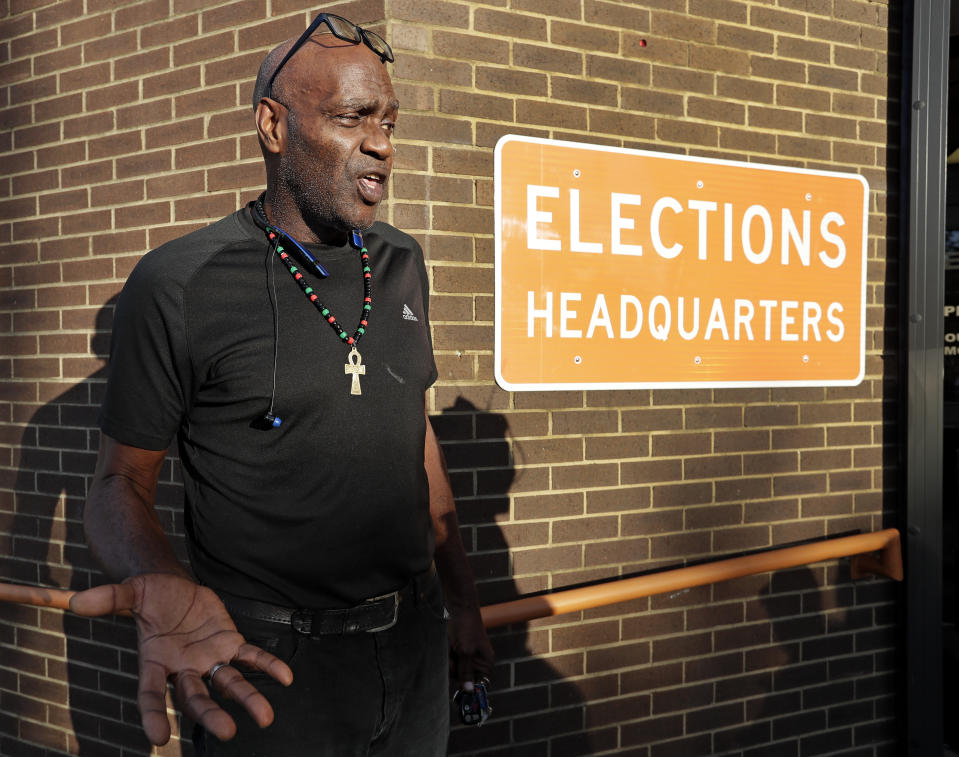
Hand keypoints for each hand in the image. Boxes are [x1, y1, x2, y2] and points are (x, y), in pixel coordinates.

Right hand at [69, 573, 293, 745]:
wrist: (172, 586)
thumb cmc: (149, 595)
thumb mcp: (131, 591)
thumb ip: (110, 598)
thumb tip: (77, 602)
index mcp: (155, 662)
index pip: (152, 693)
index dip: (154, 714)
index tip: (157, 739)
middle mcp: (183, 667)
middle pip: (197, 696)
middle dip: (211, 715)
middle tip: (228, 733)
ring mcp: (208, 658)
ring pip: (229, 683)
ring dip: (248, 699)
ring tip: (266, 718)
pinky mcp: (229, 643)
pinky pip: (251, 657)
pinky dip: (268, 666)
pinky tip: (286, 678)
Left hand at [447, 603, 494, 688]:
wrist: (459, 607)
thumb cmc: (466, 627)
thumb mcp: (465, 651)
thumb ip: (466, 672)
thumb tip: (469, 691)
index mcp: (486, 664)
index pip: (480, 686)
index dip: (471, 690)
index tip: (459, 693)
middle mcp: (478, 663)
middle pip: (464, 680)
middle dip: (456, 671)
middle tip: (454, 656)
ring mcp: (468, 658)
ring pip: (455, 671)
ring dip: (449, 662)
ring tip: (451, 648)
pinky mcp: (459, 652)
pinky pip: (450, 662)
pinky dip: (447, 656)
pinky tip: (449, 646)